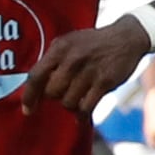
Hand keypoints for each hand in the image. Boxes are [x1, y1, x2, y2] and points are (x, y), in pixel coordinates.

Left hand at [30, 19, 148, 119]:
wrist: (126, 38)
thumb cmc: (92, 44)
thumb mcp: (69, 43)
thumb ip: (52, 61)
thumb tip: (35, 88)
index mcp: (60, 48)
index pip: (36, 76)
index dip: (29, 96)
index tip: (27, 109)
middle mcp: (72, 59)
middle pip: (51, 93)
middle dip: (56, 96)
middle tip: (66, 92)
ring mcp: (89, 71)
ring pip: (68, 102)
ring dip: (71, 104)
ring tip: (79, 96)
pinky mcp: (105, 82)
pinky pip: (86, 108)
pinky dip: (82, 115)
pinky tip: (82, 116)